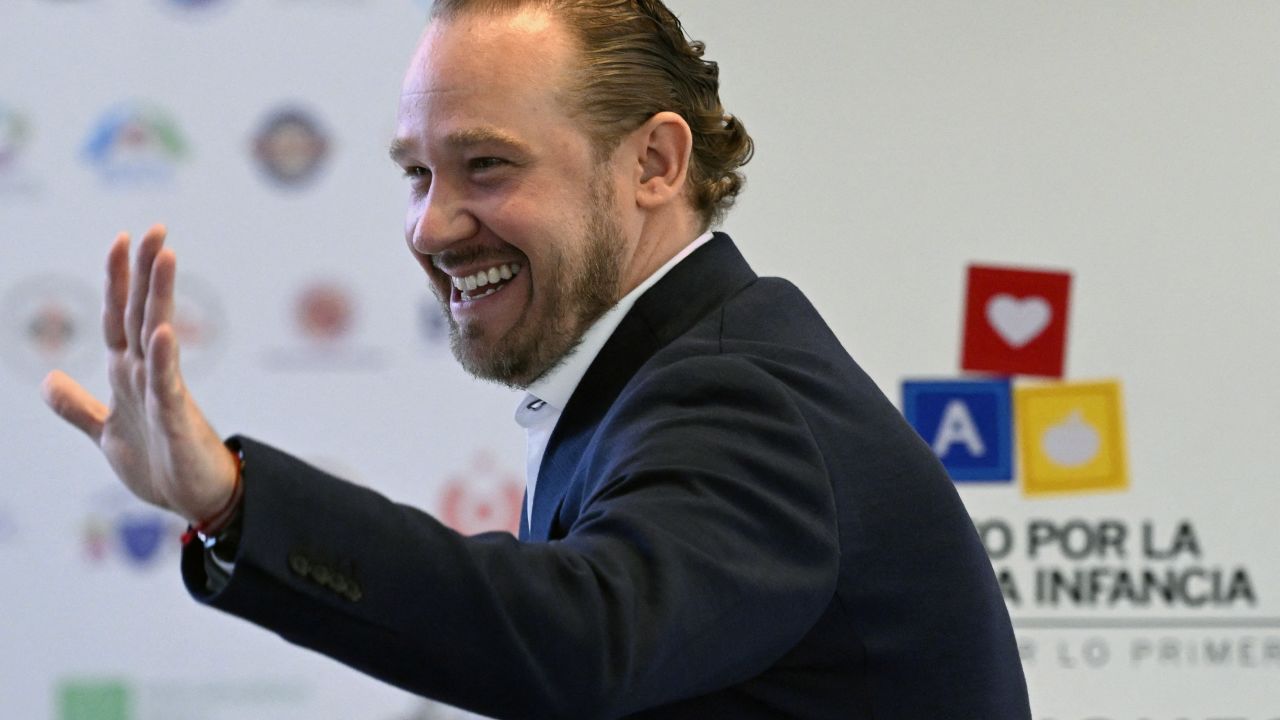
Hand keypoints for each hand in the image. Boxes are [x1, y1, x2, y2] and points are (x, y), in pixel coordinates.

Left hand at [41, 225, 237, 523]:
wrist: (196, 501)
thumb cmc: (159, 464)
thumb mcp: (105, 432)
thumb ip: (78, 406)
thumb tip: (48, 379)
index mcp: (130, 373)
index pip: (119, 316)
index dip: (117, 280)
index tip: (121, 239)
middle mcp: (149, 374)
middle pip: (143, 313)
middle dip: (145, 271)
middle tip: (156, 229)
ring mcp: (164, 393)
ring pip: (159, 335)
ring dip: (160, 296)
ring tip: (165, 257)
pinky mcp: (176, 420)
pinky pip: (168, 384)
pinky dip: (165, 357)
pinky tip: (164, 331)